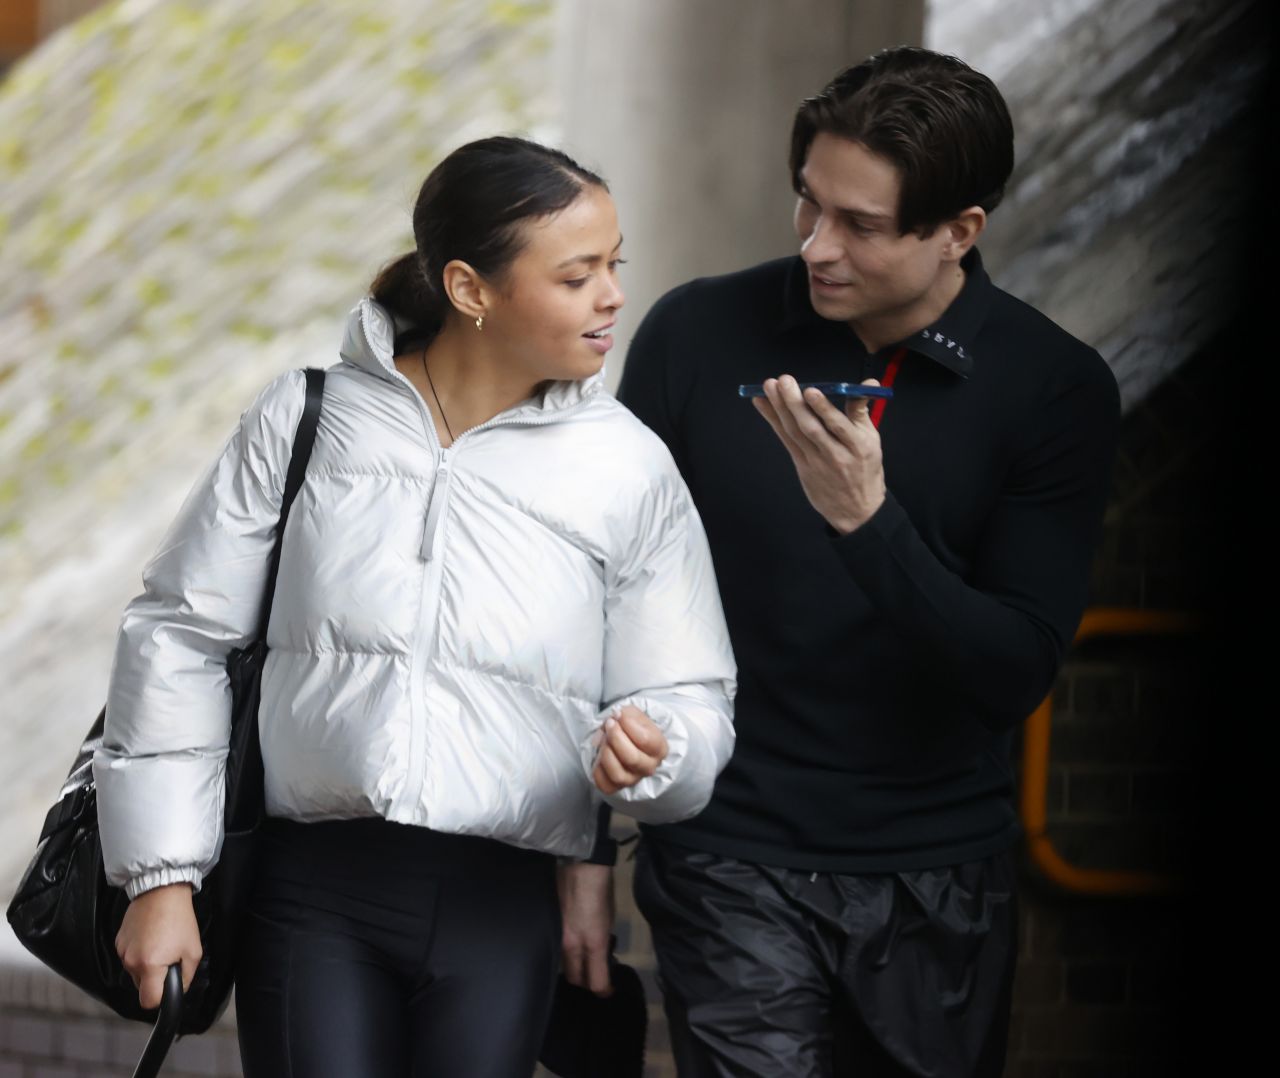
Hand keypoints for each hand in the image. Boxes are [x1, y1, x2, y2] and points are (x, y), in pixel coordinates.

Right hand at [116, 883, 201, 1008]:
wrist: (162, 891)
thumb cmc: (179, 918)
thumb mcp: (193, 950)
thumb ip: (186, 977)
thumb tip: (178, 990)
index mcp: (149, 966)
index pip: (148, 1001)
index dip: (160, 999)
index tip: (168, 988)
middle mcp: (131, 962)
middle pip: (142, 986)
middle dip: (155, 978)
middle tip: (169, 958)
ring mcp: (122, 952)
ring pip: (135, 971)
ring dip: (147, 964)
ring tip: (161, 944)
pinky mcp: (118, 942)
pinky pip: (130, 957)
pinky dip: (140, 952)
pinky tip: (151, 937)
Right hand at [557, 862, 614, 995]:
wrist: (581, 864)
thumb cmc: (602, 889)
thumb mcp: (609, 919)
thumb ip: (602, 941)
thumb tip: (600, 953)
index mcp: (593, 943)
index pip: (596, 981)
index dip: (603, 990)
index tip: (607, 991)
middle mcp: (572, 945)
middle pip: (575, 978)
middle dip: (584, 982)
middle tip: (591, 977)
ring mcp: (557, 936)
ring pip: (562, 964)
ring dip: (572, 967)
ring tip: (579, 962)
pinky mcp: (548, 926)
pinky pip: (553, 948)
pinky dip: (561, 952)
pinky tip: (566, 945)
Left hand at [592, 705, 667, 794]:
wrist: (627, 740)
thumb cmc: (633, 727)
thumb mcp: (634, 715)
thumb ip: (628, 715)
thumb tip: (617, 718)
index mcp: (659, 749)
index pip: (645, 739)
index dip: (627, 724)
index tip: (618, 715)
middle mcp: (649, 767)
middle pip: (632, 758)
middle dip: (615, 738)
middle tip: (609, 725)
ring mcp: (633, 779)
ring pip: (618, 774)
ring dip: (606, 753)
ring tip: (603, 740)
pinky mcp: (616, 787)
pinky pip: (604, 784)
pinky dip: (597, 769)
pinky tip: (599, 755)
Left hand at [752, 375, 885, 532]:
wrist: (857, 510)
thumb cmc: (865, 469)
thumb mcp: (871, 440)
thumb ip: (862, 410)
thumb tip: (868, 381)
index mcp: (857, 446)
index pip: (839, 425)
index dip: (823, 408)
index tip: (810, 390)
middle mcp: (836, 454)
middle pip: (811, 428)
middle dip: (795, 403)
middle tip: (783, 381)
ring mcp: (816, 462)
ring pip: (795, 433)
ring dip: (779, 409)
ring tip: (769, 387)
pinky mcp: (802, 467)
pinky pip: (786, 441)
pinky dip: (773, 421)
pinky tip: (762, 405)